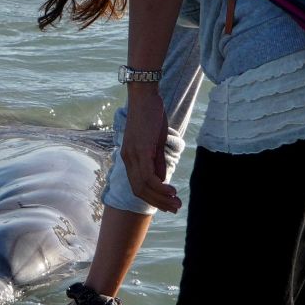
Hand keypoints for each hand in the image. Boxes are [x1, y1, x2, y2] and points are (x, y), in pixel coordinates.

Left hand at [121, 85, 181, 212]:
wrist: (144, 95)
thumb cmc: (150, 115)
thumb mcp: (154, 141)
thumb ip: (157, 161)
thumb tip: (162, 179)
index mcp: (130, 158)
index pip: (138, 186)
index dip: (152, 198)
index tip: (168, 204)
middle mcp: (128, 159)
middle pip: (139, 191)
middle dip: (157, 203)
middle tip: (175, 208)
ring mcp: (132, 155)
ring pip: (143, 187)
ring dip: (160, 198)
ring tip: (176, 203)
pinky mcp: (140, 150)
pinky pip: (148, 176)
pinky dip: (159, 187)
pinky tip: (172, 191)